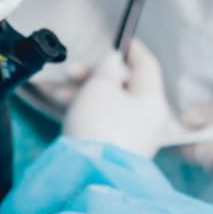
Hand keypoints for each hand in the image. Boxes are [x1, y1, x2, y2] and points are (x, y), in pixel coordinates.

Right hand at [63, 40, 171, 158]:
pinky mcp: (117, 153)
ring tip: (60, 93)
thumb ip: (107, 68)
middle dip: (97, 74)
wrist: (89, 175)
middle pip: (126, 86)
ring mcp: (135, 139)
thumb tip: (114, 62)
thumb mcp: (100, 86)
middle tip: (72, 71)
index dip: (132, 49)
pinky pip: (105, 122)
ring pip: (112, 104)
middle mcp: (149, 120)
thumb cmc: (98, 125)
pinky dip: (89, 111)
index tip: (120, 38)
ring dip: (87, 93)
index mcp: (152, 100)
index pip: (147, 65)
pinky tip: (68, 110)